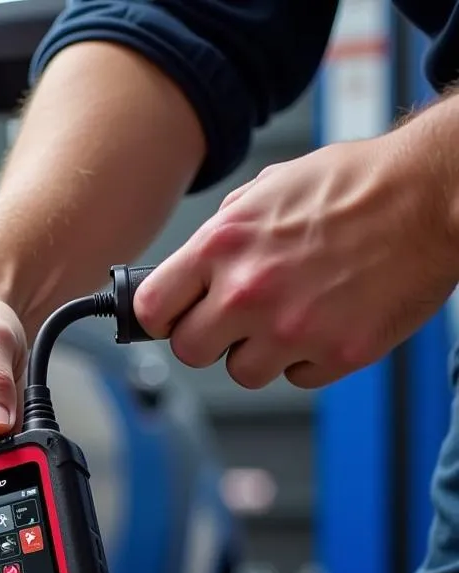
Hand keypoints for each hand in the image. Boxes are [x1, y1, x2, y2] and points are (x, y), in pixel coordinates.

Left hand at [133, 124, 458, 388]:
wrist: (433, 195)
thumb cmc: (355, 185)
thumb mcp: (269, 188)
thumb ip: (222, 233)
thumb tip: (189, 269)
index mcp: (223, 245)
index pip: (151, 308)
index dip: (160, 316)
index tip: (170, 318)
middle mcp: (249, 291)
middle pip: (189, 352)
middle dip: (207, 338)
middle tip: (233, 321)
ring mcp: (292, 329)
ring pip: (242, 373)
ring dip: (259, 352)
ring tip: (289, 316)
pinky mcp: (336, 354)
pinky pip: (296, 379)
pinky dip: (307, 359)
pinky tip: (325, 322)